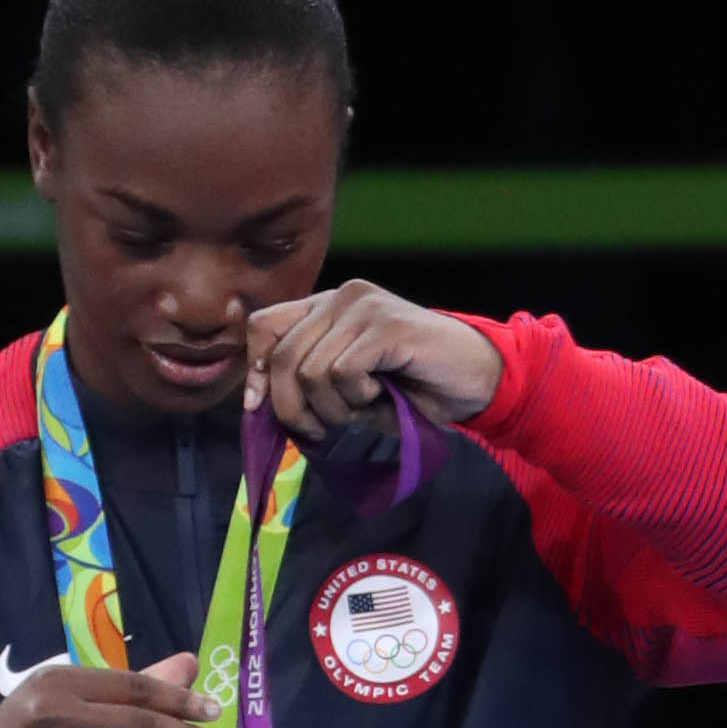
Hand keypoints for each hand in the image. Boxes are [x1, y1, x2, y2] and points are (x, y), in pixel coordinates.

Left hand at [242, 283, 503, 446]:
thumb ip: (306, 386)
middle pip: (281, 357)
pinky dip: (357, 399)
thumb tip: (258, 404)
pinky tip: (381, 394)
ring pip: (310, 371)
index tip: (259, 407)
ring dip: (333, 408)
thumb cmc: (411, 390)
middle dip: (293, 408)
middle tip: (321, 430)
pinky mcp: (384, 325)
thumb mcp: (348, 391)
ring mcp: (362, 306)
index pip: (262, 326)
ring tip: (363, 407)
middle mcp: (340, 297)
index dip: (253, 370)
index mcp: (325, 307)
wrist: (473, 382)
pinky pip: (342, 373)